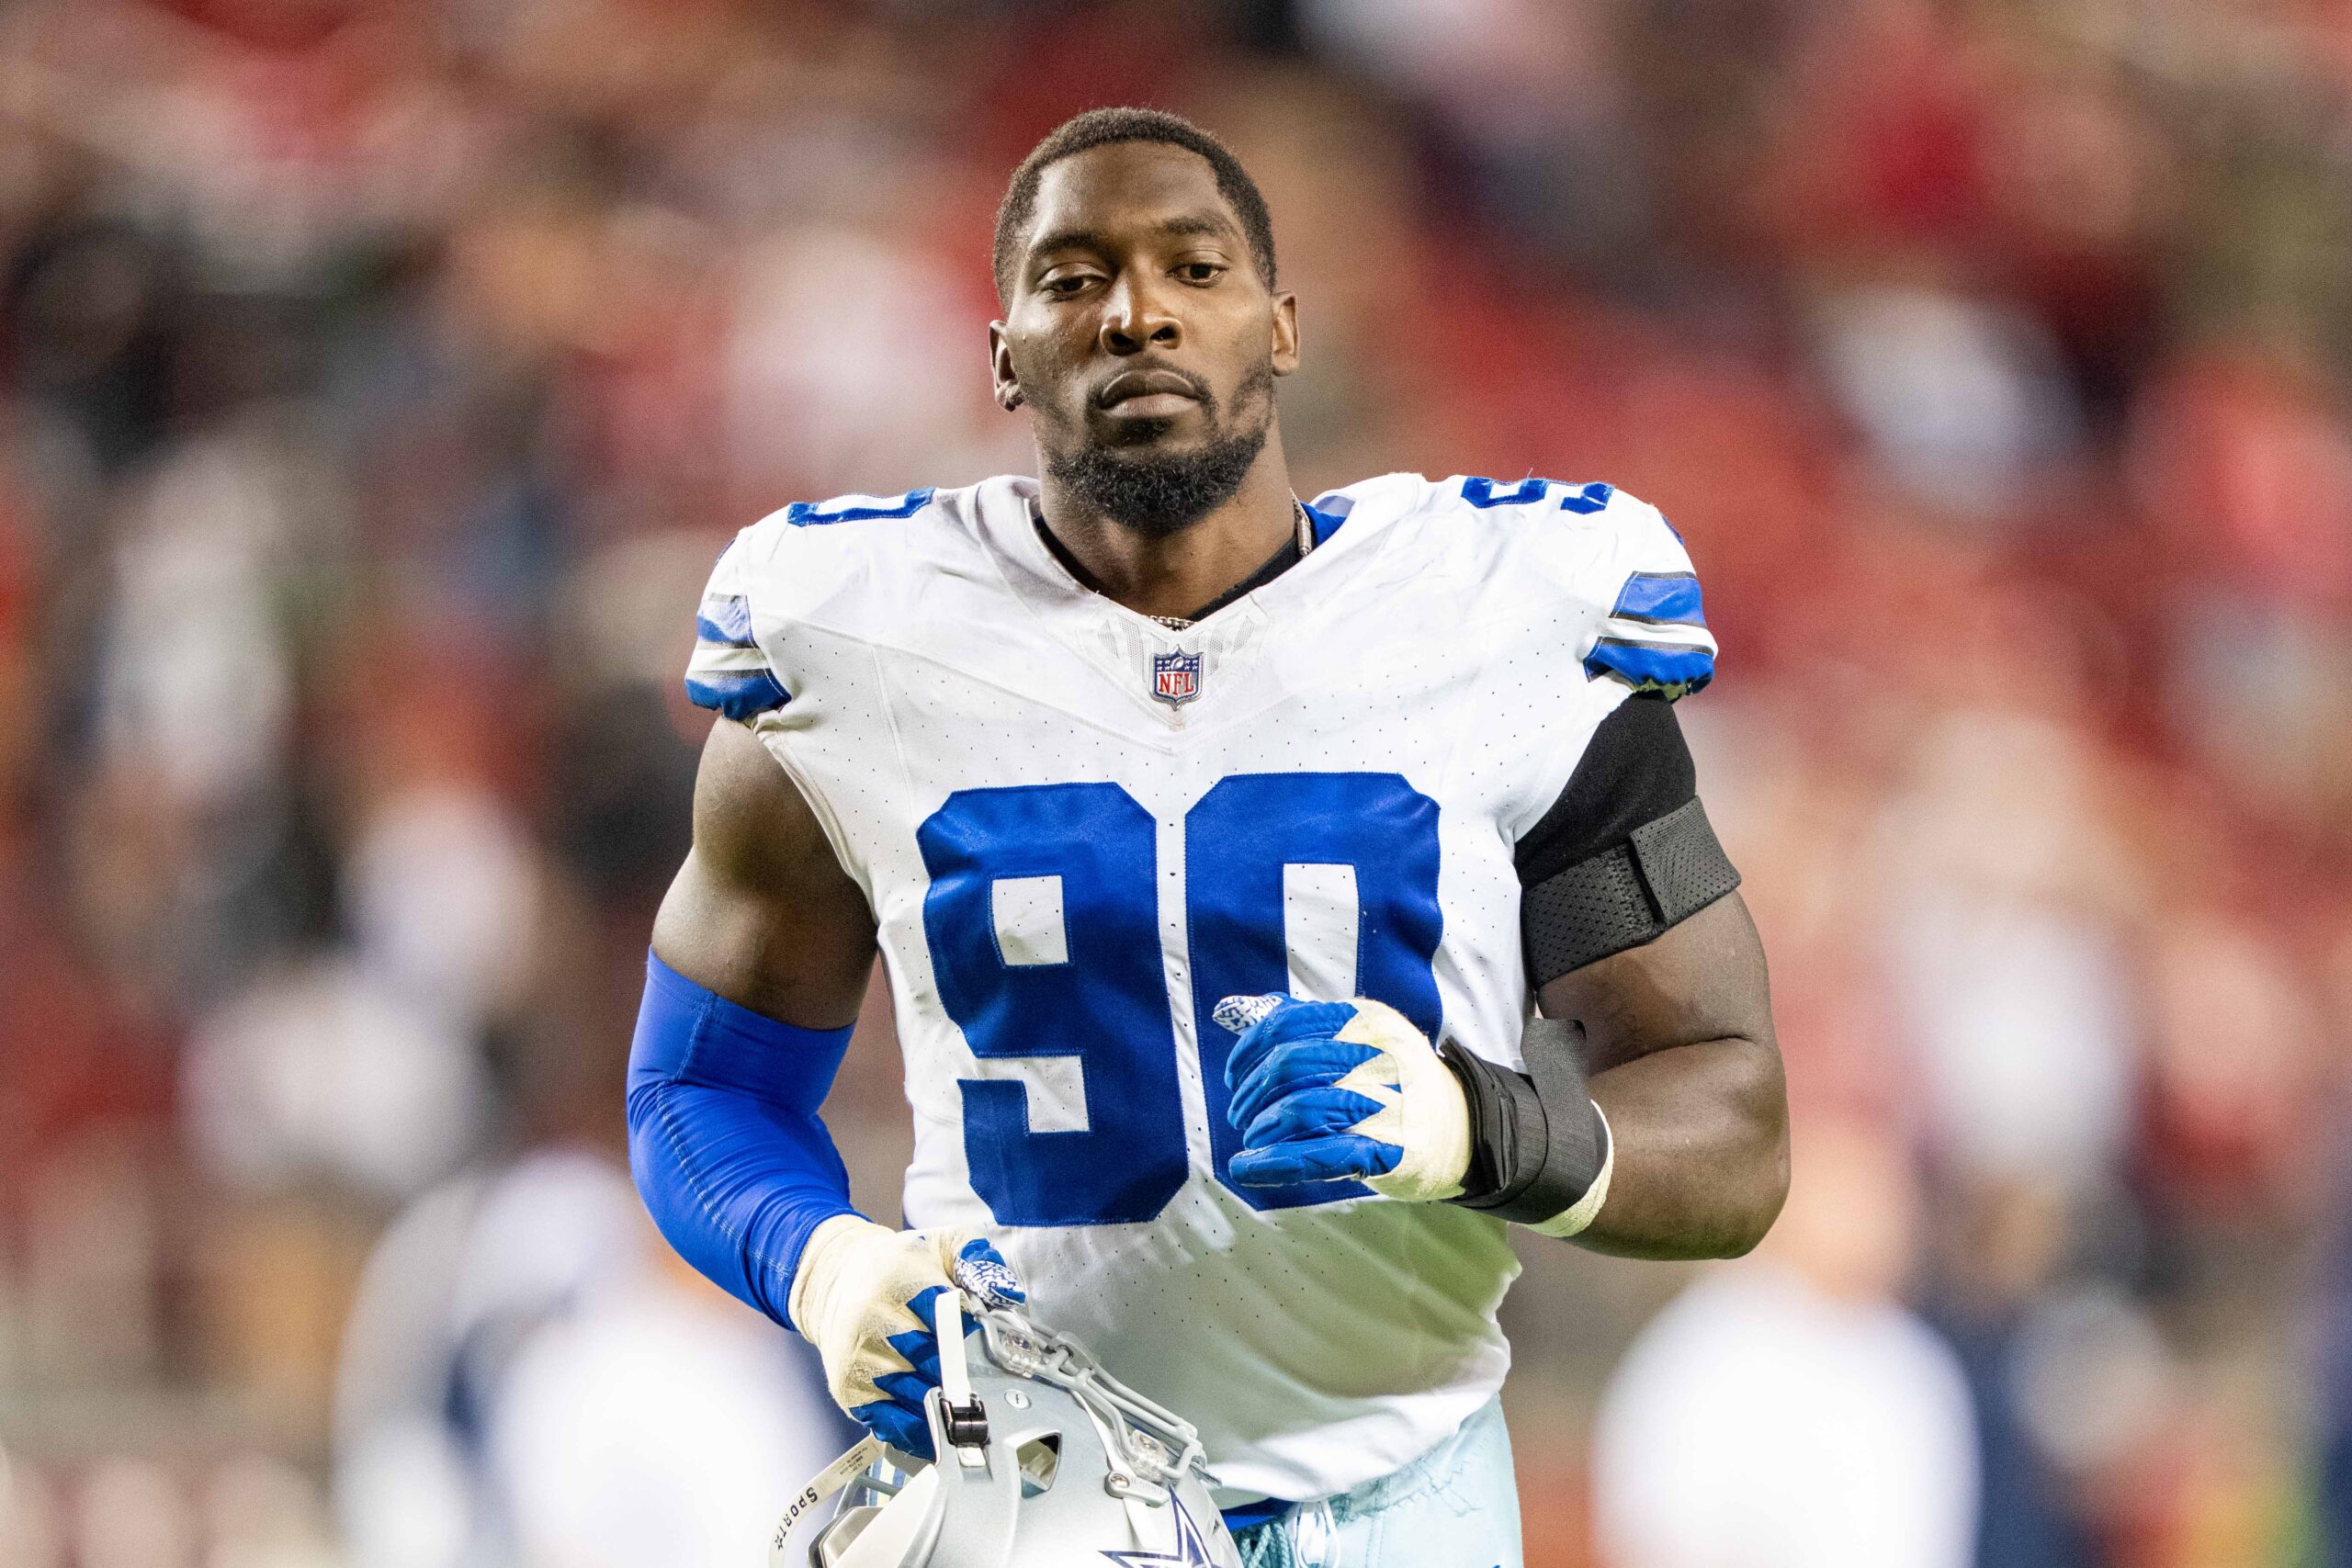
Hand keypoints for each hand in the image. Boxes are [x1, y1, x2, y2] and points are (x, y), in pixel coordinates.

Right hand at [787, 1217, 1023, 1455]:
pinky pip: (890, 1422)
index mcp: (899, 1281)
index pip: (945, 1319)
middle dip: (964, 1375)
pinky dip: (919, 1431)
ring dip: (946, 1407)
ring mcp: (858, 1358)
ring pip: (914, 1396)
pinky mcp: (848, 1388)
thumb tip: (1006, 1292)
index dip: (971, 1336)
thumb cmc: (901, 1265)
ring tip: (971, 1411)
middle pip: (932, 1362)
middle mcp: (871, 1321)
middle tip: (989, 1386)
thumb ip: (979, 1259)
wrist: (837, 1278)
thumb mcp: (942, 1244)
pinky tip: (940, 1429)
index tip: (990, 1346)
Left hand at [1215, 994, 1470, 1200]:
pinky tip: (1246, 1168)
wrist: (1463, 1128)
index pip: (1286, 1024)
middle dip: (1251, 1093)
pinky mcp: (1387, 1151)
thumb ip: (1307, 1023)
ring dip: (1261, 1127)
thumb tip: (1243, 1008)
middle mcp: (1376, 1054)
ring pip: (1299, 1108)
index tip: (1235, 1077)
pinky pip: (1318, 1155)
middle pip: (1287, 1065)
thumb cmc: (1396, 1082)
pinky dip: (1272, 1163)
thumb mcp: (1363, 1038)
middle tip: (1241, 1115)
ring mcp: (1385, 1102)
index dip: (1247, 1051)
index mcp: (1366, 1020)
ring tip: (1253, 1138)